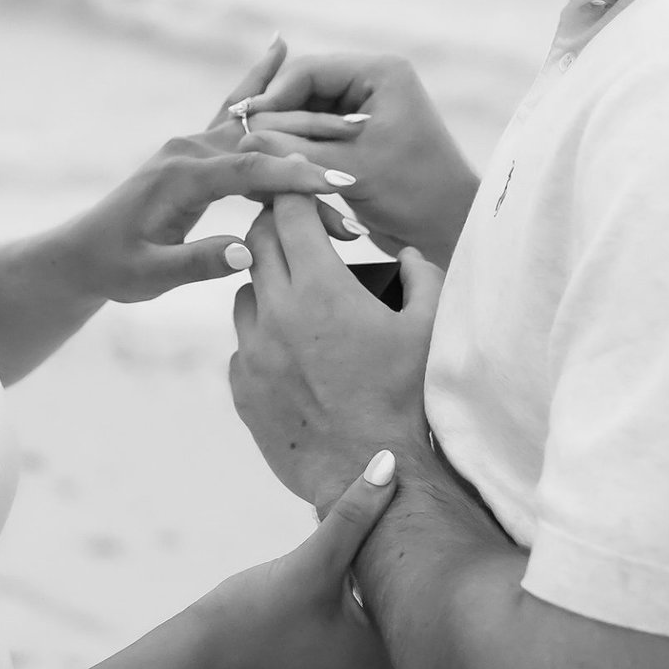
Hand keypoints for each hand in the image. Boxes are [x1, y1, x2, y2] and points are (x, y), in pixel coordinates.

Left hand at [54, 39, 364, 304]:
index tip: (338, 184)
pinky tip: (280, 47)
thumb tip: (249, 251)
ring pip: (257, 125)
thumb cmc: (115, 268)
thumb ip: (196, 263)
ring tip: (354, 113)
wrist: (83, 253)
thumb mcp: (150, 276)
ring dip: (304, 123)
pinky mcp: (195, 146)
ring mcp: (191, 142)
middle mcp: (188, 149)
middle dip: (315, 150)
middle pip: (263, 141)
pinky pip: (235, 110)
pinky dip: (260, 81)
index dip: (294, 176)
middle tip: (364, 154)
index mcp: (180, 177)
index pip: (248, 170)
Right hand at [189, 454, 398, 668]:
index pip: (417, 598)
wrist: (197, 660)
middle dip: (389, 560)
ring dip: (365, 577)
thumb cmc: (257, 615)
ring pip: (368, 615)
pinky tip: (333, 565)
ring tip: (363, 532)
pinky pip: (345, 626)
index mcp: (378, 657)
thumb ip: (353, 513)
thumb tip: (389, 464)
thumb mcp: (312, 559)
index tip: (416, 510)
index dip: (417, 550)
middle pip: (392, 606)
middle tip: (392, 511)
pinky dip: (345, 595)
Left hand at [230, 194, 441, 506]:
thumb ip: (423, 276)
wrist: (368, 472)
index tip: (308, 197)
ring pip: (244, 291)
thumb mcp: (427, 329)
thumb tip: (407, 252)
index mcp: (321, 288)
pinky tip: (293, 352)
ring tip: (301, 301)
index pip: (289, 212)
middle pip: (257, 241)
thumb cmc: (407, 401)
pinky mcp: (241, 386)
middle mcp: (277, 312)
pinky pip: (241, 342)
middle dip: (277, 228)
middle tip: (301, 236)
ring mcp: (253, 350)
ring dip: (268, 284)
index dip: (297, 195)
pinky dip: (262, 336)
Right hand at [238, 51, 479, 264]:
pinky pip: (311, 136)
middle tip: (243, 148)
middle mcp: (369, 83)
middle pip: (301, 92)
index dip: (273, 98)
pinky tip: (274, 173)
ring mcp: (360, 109)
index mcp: (379, 73)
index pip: (308, 72)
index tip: (244, 125)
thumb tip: (241, 137)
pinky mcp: (353, 135)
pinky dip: (295, 153)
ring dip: (283, 140)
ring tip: (256, 163)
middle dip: (276, 121)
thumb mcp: (350, 168)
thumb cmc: (414, 194)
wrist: (448, 230)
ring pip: (301, 115)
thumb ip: (296, 150)